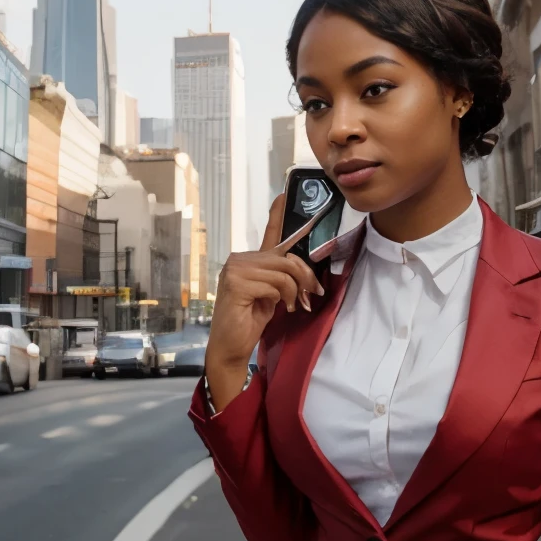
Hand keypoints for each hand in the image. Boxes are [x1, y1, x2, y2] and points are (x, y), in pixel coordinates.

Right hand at [205, 194, 324, 411]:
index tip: (285, 193)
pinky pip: (275, 284)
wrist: (231, 347)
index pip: (269, 233)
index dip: (278, 214)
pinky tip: (275, 308)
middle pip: (285, 257)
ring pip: (283, 271)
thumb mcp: (272, 295)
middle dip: (303, 277)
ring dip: (293, 291)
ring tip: (291, 306)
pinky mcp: (236, 283)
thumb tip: (304, 269)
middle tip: (309, 296)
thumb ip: (282, 277)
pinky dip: (281, 298)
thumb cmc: (250, 322)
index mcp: (249, 261)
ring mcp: (235, 269)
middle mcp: (239, 259)